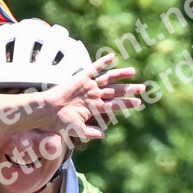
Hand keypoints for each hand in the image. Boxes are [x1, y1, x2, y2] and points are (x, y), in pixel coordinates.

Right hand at [22, 53, 144, 147]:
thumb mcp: (77, 130)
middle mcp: (95, 95)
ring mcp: (89, 86)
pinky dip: (102, 62)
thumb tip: (103, 135)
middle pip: (116, 91)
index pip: (115, 104)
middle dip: (129, 89)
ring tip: (133, 72)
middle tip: (143, 88)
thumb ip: (90, 132)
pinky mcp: (82, 77)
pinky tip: (112, 56)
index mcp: (96, 107)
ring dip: (120, 75)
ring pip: (108, 79)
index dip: (127, 103)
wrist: (49, 111)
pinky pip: (94, 68)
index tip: (139, 103)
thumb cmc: (62, 122)